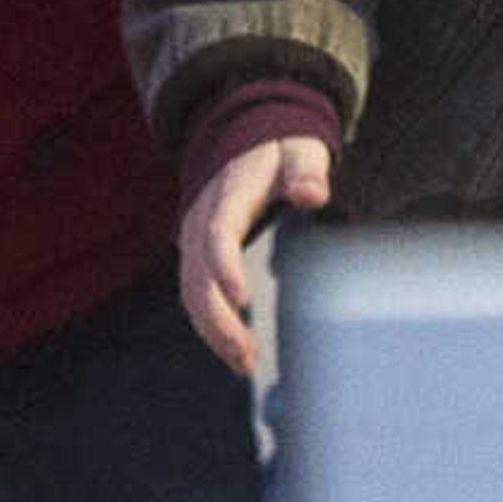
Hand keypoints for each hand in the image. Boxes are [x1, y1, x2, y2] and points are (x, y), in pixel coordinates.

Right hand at [178, 132, 332, 374]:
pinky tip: (234, 353)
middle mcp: (200, 220)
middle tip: (247, 355)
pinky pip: (194, 295)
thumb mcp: (298, 149)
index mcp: (227, 195)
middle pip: (197, 275)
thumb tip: (312, 194)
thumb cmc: (277, 149)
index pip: (218, 233)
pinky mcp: (197, 256)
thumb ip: (306, 170)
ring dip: (212, 331)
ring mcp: (194, 240)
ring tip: (243, 363)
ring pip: (190, 292)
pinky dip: (209, 326)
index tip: (242, 297)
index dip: (225, 266)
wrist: (240, 138)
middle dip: (218, 318)